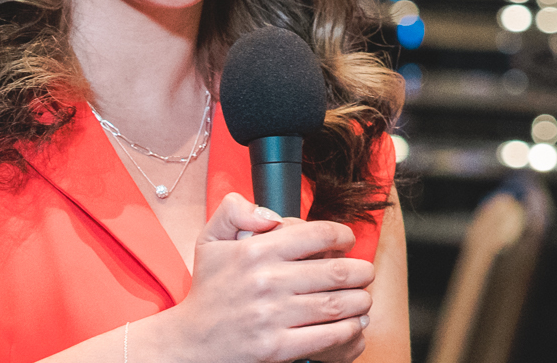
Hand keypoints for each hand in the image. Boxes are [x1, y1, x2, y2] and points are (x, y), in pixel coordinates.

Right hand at [148, 192, 373, 362]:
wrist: (191, 340)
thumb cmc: (208, 288)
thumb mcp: (211, 239)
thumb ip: (235, 209)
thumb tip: (271, 214)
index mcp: (256, 251)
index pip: (317, 234)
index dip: (343, 235)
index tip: (348, 241)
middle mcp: (266, 281)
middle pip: (334, 271)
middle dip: (360, 270)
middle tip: (365, 272)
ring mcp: (271, 316)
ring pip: (335, 304)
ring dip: (360, 300)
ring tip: (364, 297)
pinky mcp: (275, 347)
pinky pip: (325, 336)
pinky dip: (348, 330)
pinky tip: (354, 323)